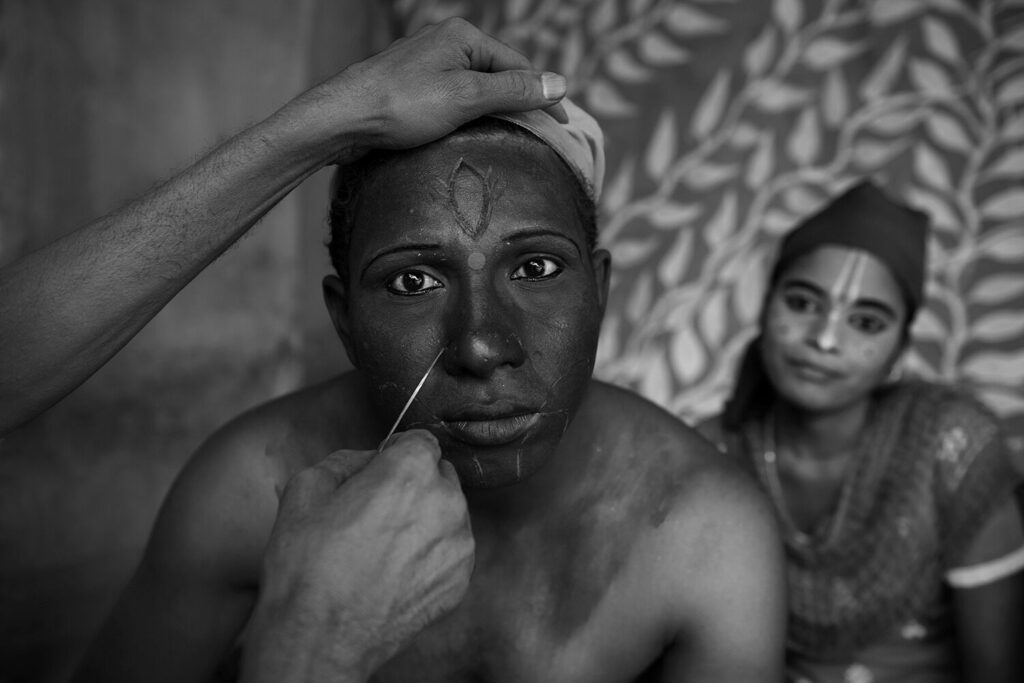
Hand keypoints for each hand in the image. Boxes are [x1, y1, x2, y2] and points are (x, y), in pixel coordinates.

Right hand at [241, 430, 473, 682]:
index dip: (397, 452)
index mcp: (410, 472)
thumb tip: (368, 460)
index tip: (382, 468)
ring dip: (425, 519)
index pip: (422, 440)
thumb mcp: (306, 488)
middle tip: (376, 511)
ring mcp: (459, 544)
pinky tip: (396, 569)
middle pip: (439, 475)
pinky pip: (451, 550)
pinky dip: (431, 554)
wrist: (320, 637)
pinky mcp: (461, 579)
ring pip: (448, 513)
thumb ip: (346, 459)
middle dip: (413, 485)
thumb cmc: (308, 566)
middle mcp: (446, 502)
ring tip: (383, 546)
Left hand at [283, 17, 567, 162]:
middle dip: (519, 105)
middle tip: (537, 137)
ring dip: (493, 113)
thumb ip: (514, 90)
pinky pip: (452, 99)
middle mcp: (445, 43)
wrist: (342, 119)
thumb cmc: (401, 105)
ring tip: (508, 140)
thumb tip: (559, 84)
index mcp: (463, 36)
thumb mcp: (466, 97)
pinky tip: (469, 136)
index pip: (518, 67)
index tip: (561, 127)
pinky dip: (468, 117)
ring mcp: (427, 65)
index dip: (542, 97)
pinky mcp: (411, 87)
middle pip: (498, 76)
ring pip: (475, 90)